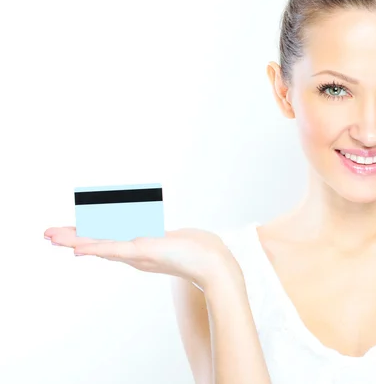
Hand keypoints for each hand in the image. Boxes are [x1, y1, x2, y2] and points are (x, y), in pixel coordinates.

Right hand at [43, 227, 240, 290]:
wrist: (213, 263)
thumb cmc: (195, 250)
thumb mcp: (173, 239)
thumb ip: (158, 235)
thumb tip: (149, 228)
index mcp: (138, 248)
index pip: (107, 240)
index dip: (85, 237)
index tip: (65, 236)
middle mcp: (134, 253)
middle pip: (98, 243)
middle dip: (72, 238)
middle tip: (47, 235)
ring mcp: (137, 254)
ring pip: (101, 246)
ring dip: (76, 240)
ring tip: (54, 237)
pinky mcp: (144, 252)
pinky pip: (116, 249)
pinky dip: (97, 247)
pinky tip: (81, 248)